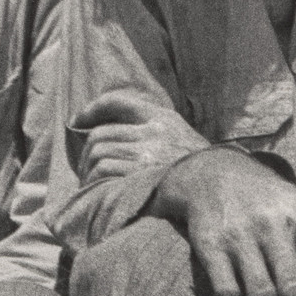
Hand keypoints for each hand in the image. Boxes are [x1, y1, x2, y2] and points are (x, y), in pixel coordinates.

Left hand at [72, 91, 208, 181]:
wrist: (218, 193)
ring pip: (98, 151)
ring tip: (91, 183)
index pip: (118, 102)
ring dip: (88, 169)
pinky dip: (93, 181)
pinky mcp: (139, 172)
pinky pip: (102, 169)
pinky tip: (97, 190)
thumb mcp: (183, 141)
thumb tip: (116, 137)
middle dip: (86, 152)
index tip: (77, 121)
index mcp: (164, 118)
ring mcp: (146, 151)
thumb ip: (156, 134)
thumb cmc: (199, 174)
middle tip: (86, 169)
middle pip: (100, 133)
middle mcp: (154, 130)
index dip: (92, 110)